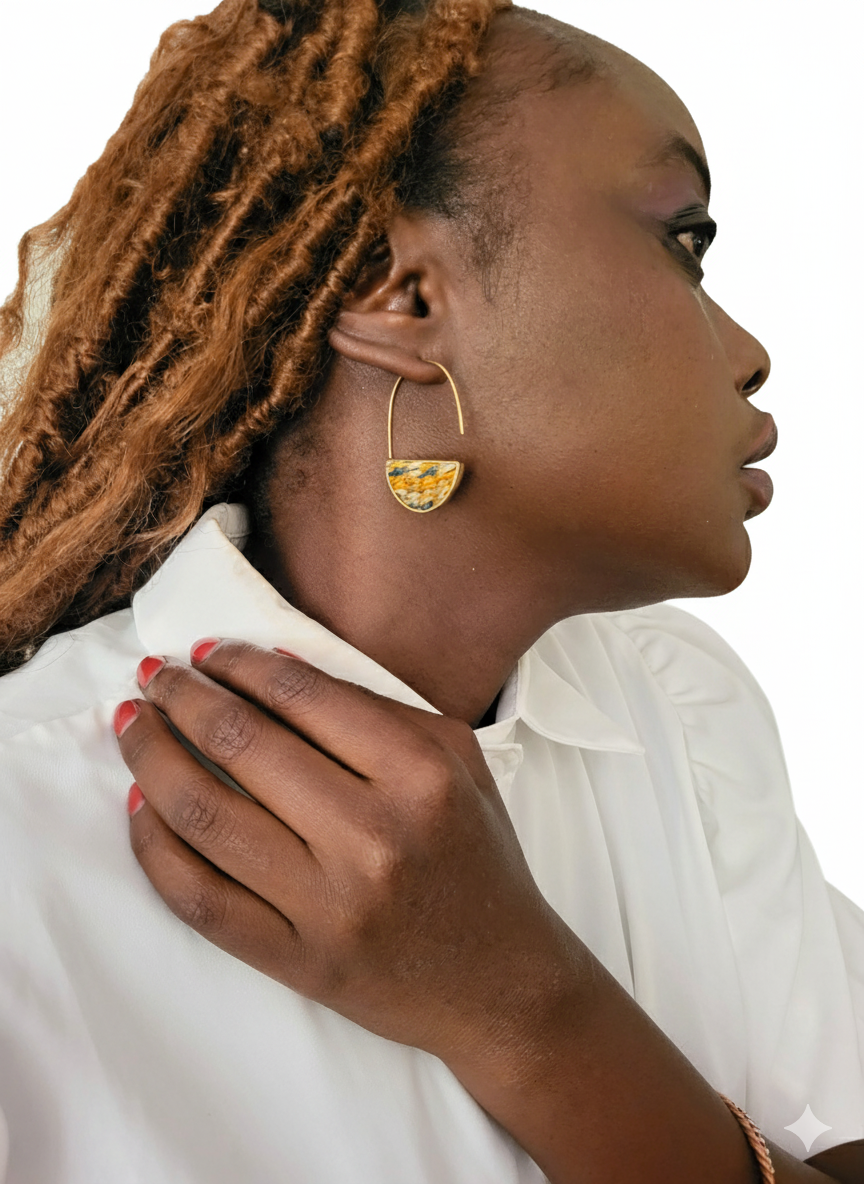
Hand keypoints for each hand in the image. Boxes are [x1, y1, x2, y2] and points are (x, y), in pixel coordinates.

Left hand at [114, 639, 584, 1071]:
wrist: (502, 982)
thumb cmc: (478, 860)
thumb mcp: (460, 764)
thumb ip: (380, 709)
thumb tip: (274, 668)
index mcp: (420, 776)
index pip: (302, 696)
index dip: (238, 663)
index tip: (205, 651)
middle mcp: (372, 838)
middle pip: (241, 744)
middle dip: (181, 697)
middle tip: (154, 676)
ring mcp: (328, 906)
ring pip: (204, 816)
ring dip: (151, 758)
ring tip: (133, 724)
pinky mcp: (296, 961)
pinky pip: (199, 899)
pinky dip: (153, 848)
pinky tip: (139, 807)